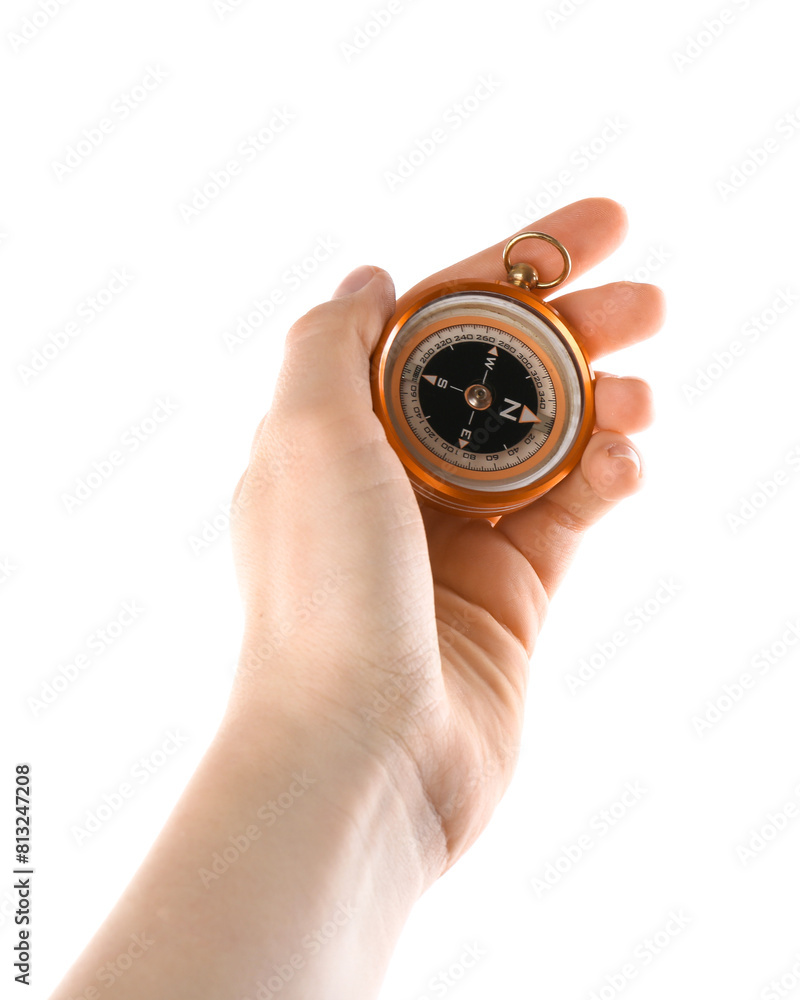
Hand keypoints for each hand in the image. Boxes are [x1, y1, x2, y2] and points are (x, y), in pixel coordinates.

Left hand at [228, 198, 663, 882]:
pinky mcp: (512, 593)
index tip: (600, 225)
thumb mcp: (305, 437)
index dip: (517, 265)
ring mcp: (457, 536)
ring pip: (547, 442)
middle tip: (648, 302)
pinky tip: (630, 464)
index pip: (437, 320)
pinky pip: (571, 513)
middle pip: (501, 375)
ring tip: (646, 393)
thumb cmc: (324, 596)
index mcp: (340, 429)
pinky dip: (605, 479)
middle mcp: (395, 477)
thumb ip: (331, 342)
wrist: (360, 759)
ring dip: (602, 405)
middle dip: (576, 329)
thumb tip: (373, 281)